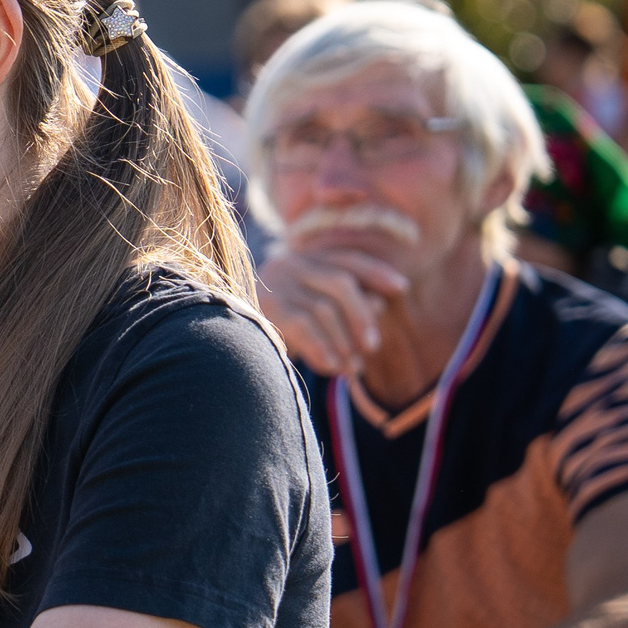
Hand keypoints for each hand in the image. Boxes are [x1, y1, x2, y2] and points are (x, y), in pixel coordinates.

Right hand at [257, 243, 407, 378]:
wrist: (225, 341)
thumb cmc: (275, 330)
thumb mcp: (311, 312)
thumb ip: (343, 305)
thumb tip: (378, 304)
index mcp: (302, 260)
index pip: (347, 260)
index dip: (376, 272)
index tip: (401, 288)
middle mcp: (288, 264)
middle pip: (341, 283)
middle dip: (362, 317)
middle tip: (372, 348)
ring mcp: (274, 283)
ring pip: (324, 309)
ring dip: (344, 342)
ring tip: (351, 368)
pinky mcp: (263, 306)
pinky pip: (303, 326)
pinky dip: (322, 347)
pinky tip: (331, 366)